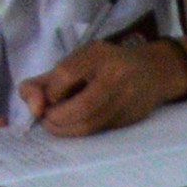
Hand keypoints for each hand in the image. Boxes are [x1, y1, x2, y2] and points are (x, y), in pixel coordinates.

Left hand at [23, 38, 186, 136]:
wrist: (153, 72)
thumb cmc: (106, 65)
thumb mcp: (75, 63)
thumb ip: (45, 82)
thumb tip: (33, 108)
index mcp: (98, 55)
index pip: (64, 75)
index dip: (50, 92)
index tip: (49, 96)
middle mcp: (117, 75)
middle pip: (80, 107)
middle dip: (56, 118)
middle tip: (47, 118)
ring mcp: (127, 98)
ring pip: (89, 124)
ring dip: (65, 129)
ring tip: (58, 123)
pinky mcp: (131, 117)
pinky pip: (99, 130)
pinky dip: (81, 131)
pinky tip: (77, 123)